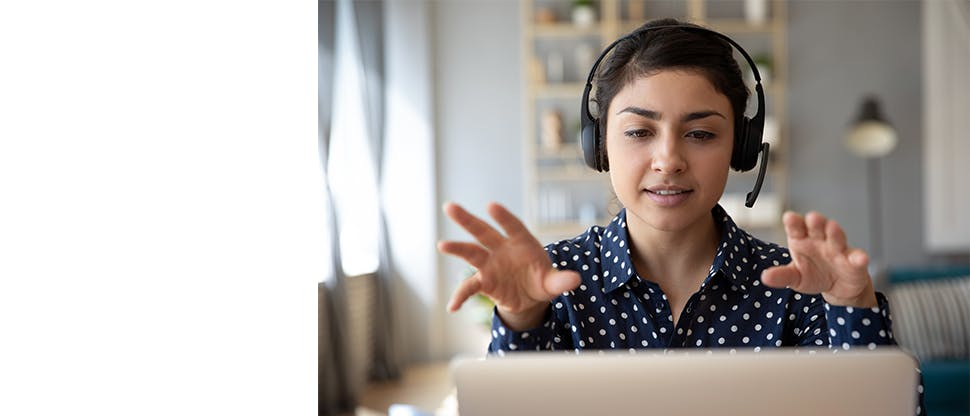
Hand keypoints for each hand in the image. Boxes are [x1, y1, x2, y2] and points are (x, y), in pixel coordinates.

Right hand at [437, 202, 580, 329]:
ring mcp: (490, 264)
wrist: (530, 297)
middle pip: (483, 232)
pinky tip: (452, 307)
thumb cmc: (542, 281)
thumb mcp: (553, 283)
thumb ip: (561, 280)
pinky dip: (461, 296)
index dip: (503, 217)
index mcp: (522, 242)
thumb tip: (575, 280)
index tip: (492, 206)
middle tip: (450, 207)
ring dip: (457, 248)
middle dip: (467, 220)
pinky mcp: (484, 282)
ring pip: (471, 253)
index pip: (512, 226)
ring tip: (442, 245)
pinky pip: (469, 288)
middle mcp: (502, 249)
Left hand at [761, 211, 877, 307]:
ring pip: (837, 238)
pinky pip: (857, 258)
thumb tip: (764, 277)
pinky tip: (860, 258)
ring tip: (832, 227)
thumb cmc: (813, 275)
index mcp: (802, 240)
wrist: (837, 288)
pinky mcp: (854, 262)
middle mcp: (820, 240)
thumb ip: (781, 276)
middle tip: (812, 217)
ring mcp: (838, 249)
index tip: (789, 217)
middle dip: (815, 222)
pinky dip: (859, 257)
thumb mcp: (794, 277)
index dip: (793, 222)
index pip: (796, 228)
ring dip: (835, 232)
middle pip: (817, 227)